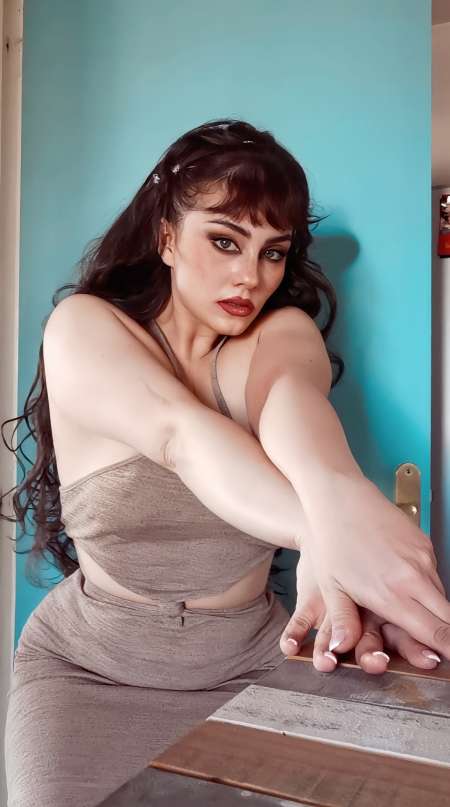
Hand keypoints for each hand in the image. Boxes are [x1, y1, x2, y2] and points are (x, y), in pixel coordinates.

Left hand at [280, 540, 442, 672]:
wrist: (340, 498)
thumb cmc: (332, 541)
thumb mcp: (331, 587)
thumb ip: (343, 621)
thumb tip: (342, 649)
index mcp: (390, 594)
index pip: (433, 633)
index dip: (447, 651)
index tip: (448, 662)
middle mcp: (412, 578)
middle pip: (448, 619)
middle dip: (449, 638)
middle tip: (445, 650)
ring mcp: (422, 558)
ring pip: (442, 598)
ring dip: (437, 613)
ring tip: (424, 622)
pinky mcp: (424, 544)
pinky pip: (435, 576)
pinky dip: (429, 590)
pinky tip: (412, 591)